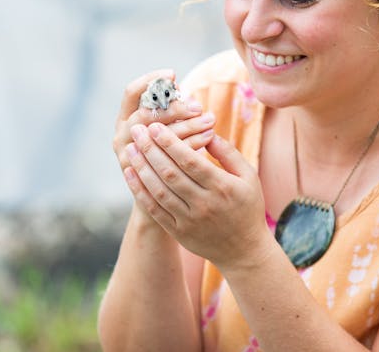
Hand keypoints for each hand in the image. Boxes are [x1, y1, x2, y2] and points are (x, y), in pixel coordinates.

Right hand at [113, 70, 214, 173]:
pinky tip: (208, 138)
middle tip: (198, 107)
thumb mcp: (163, 125)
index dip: (150, 80)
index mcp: (125, 117)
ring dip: (188, 126)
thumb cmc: (164, 147)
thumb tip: (189, 99)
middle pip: (146, 115)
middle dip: (174, 109)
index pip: (131, 92)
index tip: (172, 74)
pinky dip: (191, 144)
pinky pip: (168, 156)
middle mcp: (122, 134)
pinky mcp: (142, 174)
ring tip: (210, 121)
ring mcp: (129, 155)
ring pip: (159, 137)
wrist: (158, 189)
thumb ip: (170, 110)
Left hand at [124, 122, 270, 272]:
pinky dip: (140, 191)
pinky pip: (154, 209)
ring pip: (159, 190)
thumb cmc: (247, 208)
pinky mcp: (178, 232)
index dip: (170, 142)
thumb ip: (229, 153)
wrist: (244, 251)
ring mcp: (189, 220)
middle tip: (136, 130)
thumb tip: (207, 132)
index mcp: (222, 187)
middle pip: (170, 173)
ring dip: (141, 167)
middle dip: (150, 149)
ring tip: (130, 148)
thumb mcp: (249, 177)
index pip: (190, 161)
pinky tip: (130, 173)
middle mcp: (204, 204)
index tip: (155, 126)